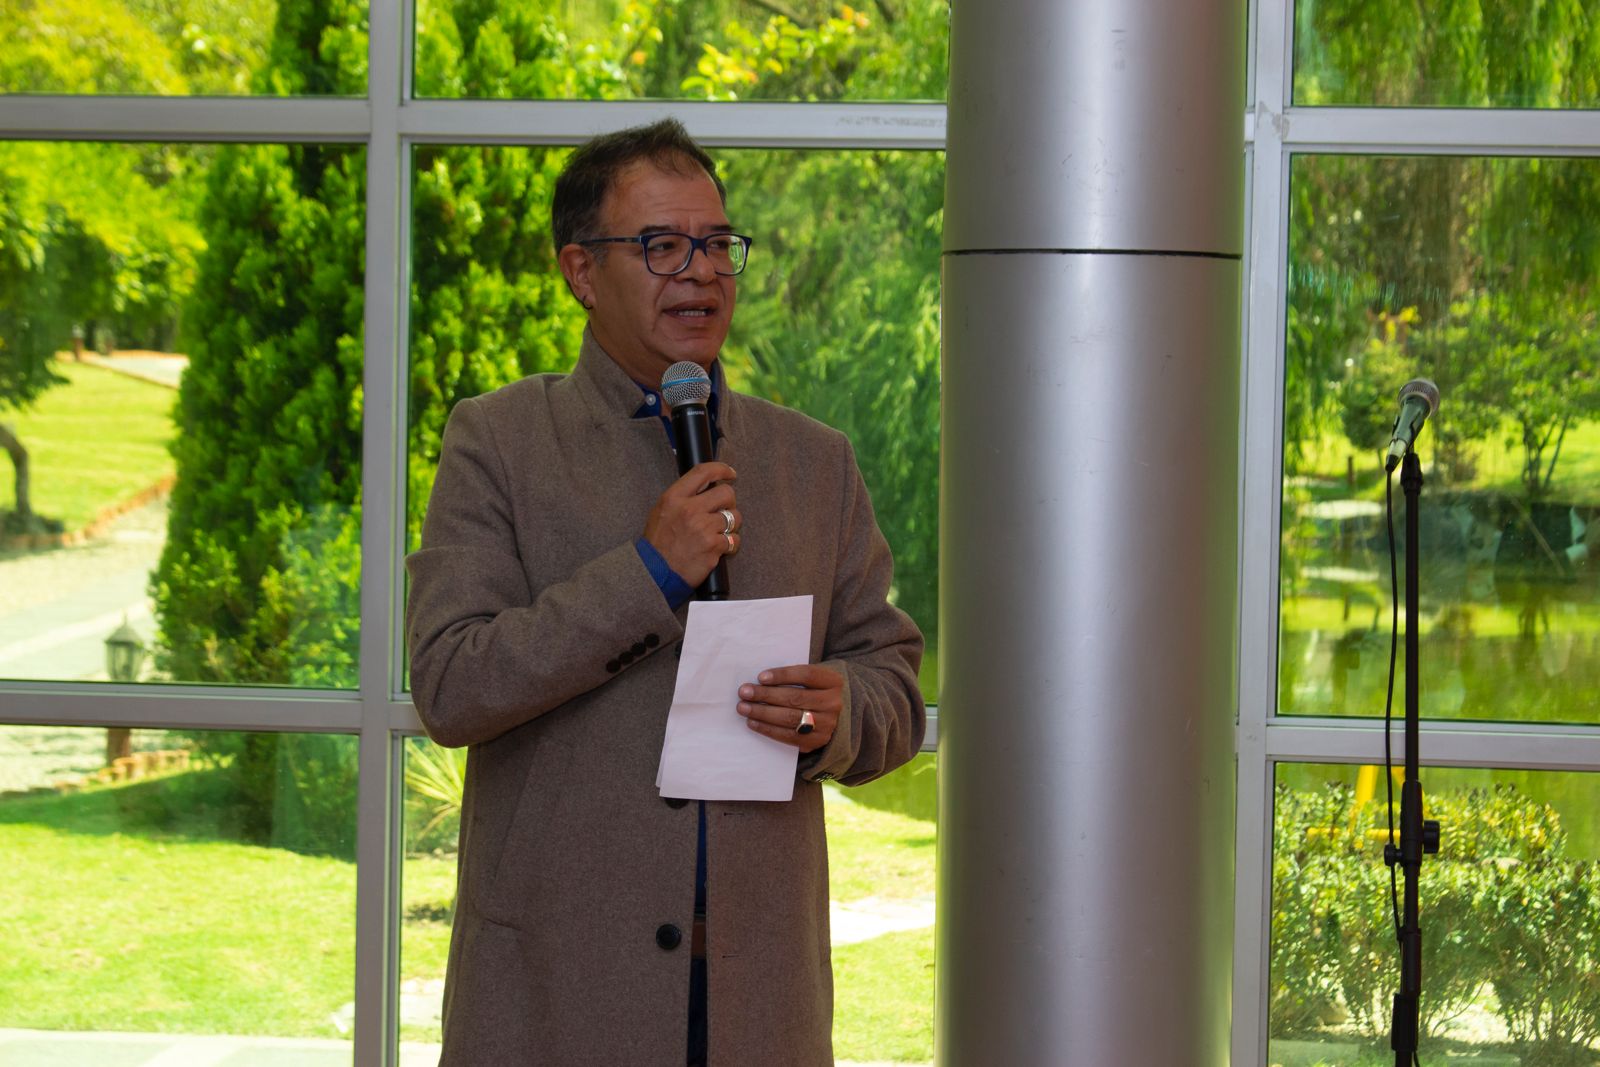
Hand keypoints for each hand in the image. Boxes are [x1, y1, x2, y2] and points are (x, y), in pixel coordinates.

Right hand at [643, 462, 739, 585]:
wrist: (655, 572)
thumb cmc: (658, 543)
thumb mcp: (662, 511)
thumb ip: (682, 497)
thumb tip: (706, 486)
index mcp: (675, 497)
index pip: (703, 472)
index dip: (722, 469)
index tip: (730, 473)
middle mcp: (690, 510)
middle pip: (726, 493)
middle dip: (730, 501)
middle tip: (724, 510)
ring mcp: (703, 529)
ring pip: (734, 517)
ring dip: (731, 524)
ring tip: (720, 532)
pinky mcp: (713, 547)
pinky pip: (734, 539)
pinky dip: (731, 544)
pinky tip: (721, 547)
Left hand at [737, 664, 841, 752]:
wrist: (828, 715)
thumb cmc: (811, 690)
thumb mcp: (809, 679)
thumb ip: (791, 678)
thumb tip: (758, 681)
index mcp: (833, 681)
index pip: (806, 675)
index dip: (783, 675)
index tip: (760, 677)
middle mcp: (833, 703)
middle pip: (795, 697)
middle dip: (766, 695)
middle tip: (744, 692)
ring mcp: (827, 724)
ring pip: (791, 718)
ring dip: (763, 713)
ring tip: (744, 707)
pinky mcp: (816, 741)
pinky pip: (788, 736)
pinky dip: (768, 729)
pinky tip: (753, 722)